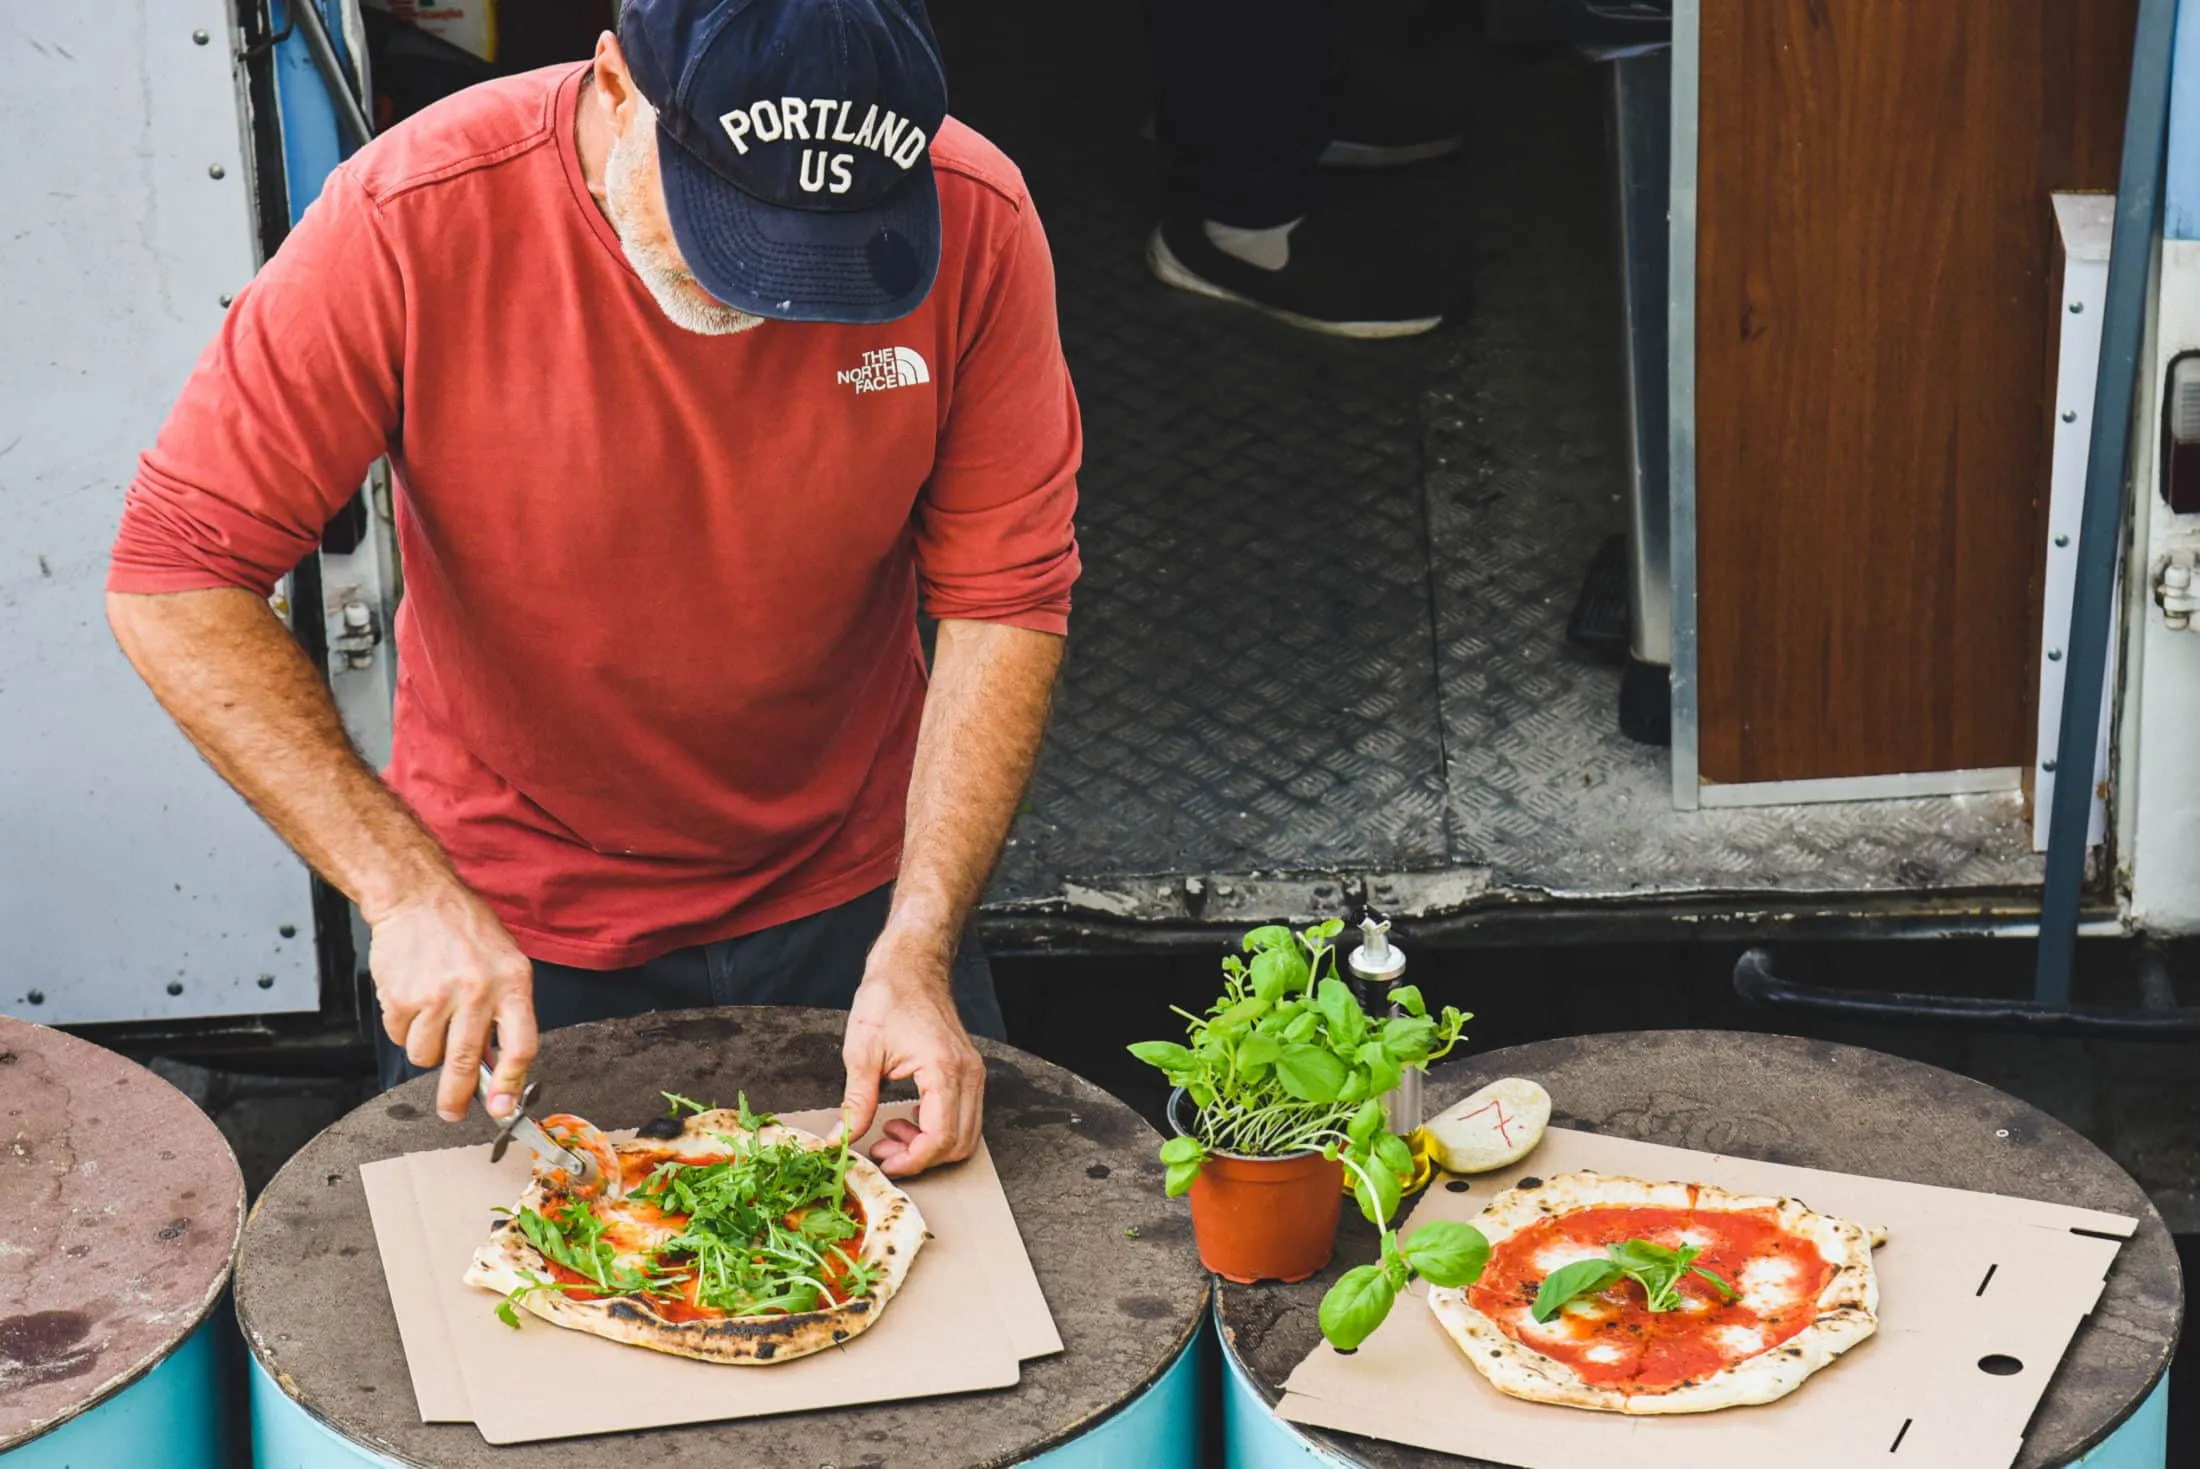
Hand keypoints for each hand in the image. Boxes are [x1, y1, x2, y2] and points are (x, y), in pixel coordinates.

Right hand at [366, 880, 537, 1123]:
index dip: (512, 1084)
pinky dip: (403, 1030)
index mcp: (513, 983)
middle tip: (452, 1113)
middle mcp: (477, 991)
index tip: (503, 1108)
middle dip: (456, 1098)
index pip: (521, 1046)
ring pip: (426, 1056)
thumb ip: (505, 1014)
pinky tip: (413, 1000)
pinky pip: (399, 1038)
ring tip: (432, 1016)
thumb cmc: (466, 932)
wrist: (419, 898)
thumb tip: (497, 1069)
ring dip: (426, 1049)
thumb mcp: (506, 964)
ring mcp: (437, 996)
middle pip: (466, 1063)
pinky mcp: (401, 998)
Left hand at [839, 946, 984, 1177]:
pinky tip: (908, 1118)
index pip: (939, 1138)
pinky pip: (965, 1117)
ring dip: (930, 1146)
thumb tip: (840, 1140)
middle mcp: (967, 1075)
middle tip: (884, 1150)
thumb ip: (856, 1103)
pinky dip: (939, 1130)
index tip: (882, 1162)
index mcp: (944, 1070)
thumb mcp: (862, 1054)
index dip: (912, 1161)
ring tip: (892, 1132)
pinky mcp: (969, 1071)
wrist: (911, 965)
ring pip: (967, 1135)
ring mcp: (973, 1073)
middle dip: (920, 1158)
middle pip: (959, 1144)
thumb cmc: (888, 997)